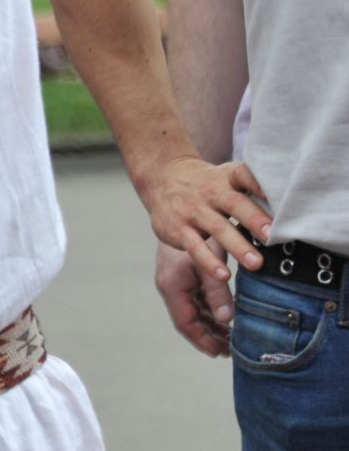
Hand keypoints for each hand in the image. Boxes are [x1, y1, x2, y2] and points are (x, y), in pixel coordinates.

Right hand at [137, 156, 270, 284]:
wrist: (161, 177)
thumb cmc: (205, 184)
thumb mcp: (224, 177)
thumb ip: (251, 189)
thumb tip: (289, 208)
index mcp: (226, 179)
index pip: (244, 175)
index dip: (258, 183)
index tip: (276, 194)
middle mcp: (210, 193)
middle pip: (235, 204)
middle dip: (254, 220)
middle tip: (273, 236)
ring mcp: (193, 211)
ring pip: (217, 228)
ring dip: (238, 246)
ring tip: (256, 264)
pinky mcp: (178, 229)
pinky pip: (195, 246)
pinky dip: (209, 261)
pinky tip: (223, 274)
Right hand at [154, 242, 232, 357]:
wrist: (181, 208)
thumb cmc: (195, 235)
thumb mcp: (208, 265)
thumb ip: (217, 292)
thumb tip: (228, 319)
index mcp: (172, 287)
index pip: (185, 323)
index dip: (202, 340)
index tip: (219, 353)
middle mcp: (172, 287)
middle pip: (190, 321)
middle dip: (209, 337)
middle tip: (231, 350)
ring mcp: (178, 281)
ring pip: (195, 311)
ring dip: (212, 325)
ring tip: (233, 337)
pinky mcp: (185, 275)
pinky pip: (198, 300)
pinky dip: (212, 311)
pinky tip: (227, 316)